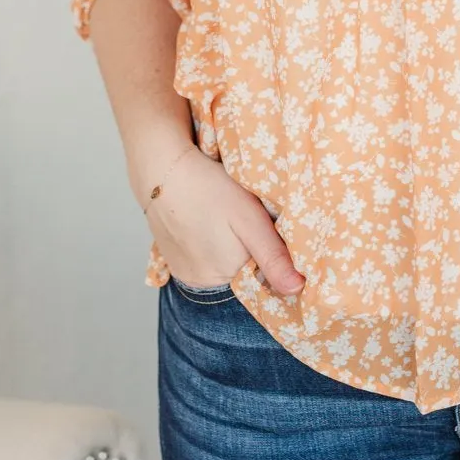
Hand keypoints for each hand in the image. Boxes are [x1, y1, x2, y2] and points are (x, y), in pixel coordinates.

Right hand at [141, 141, 304, 297]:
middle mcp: (205, 284)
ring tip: (226, 221)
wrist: (162, 170)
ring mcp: (186, 276)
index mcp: (228, 274)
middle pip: (243, 274)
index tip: (272, 232)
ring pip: (224, 269)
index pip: (264, 277)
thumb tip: (297, 289)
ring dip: (231, 251)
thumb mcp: (249, 218)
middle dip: (252, 252)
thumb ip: (273, 256)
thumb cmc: (209, 188)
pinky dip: (211, 249)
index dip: (273, 256)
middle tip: (248, 220)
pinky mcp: (174, 264)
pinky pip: (204, 264)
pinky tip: (210, 225)